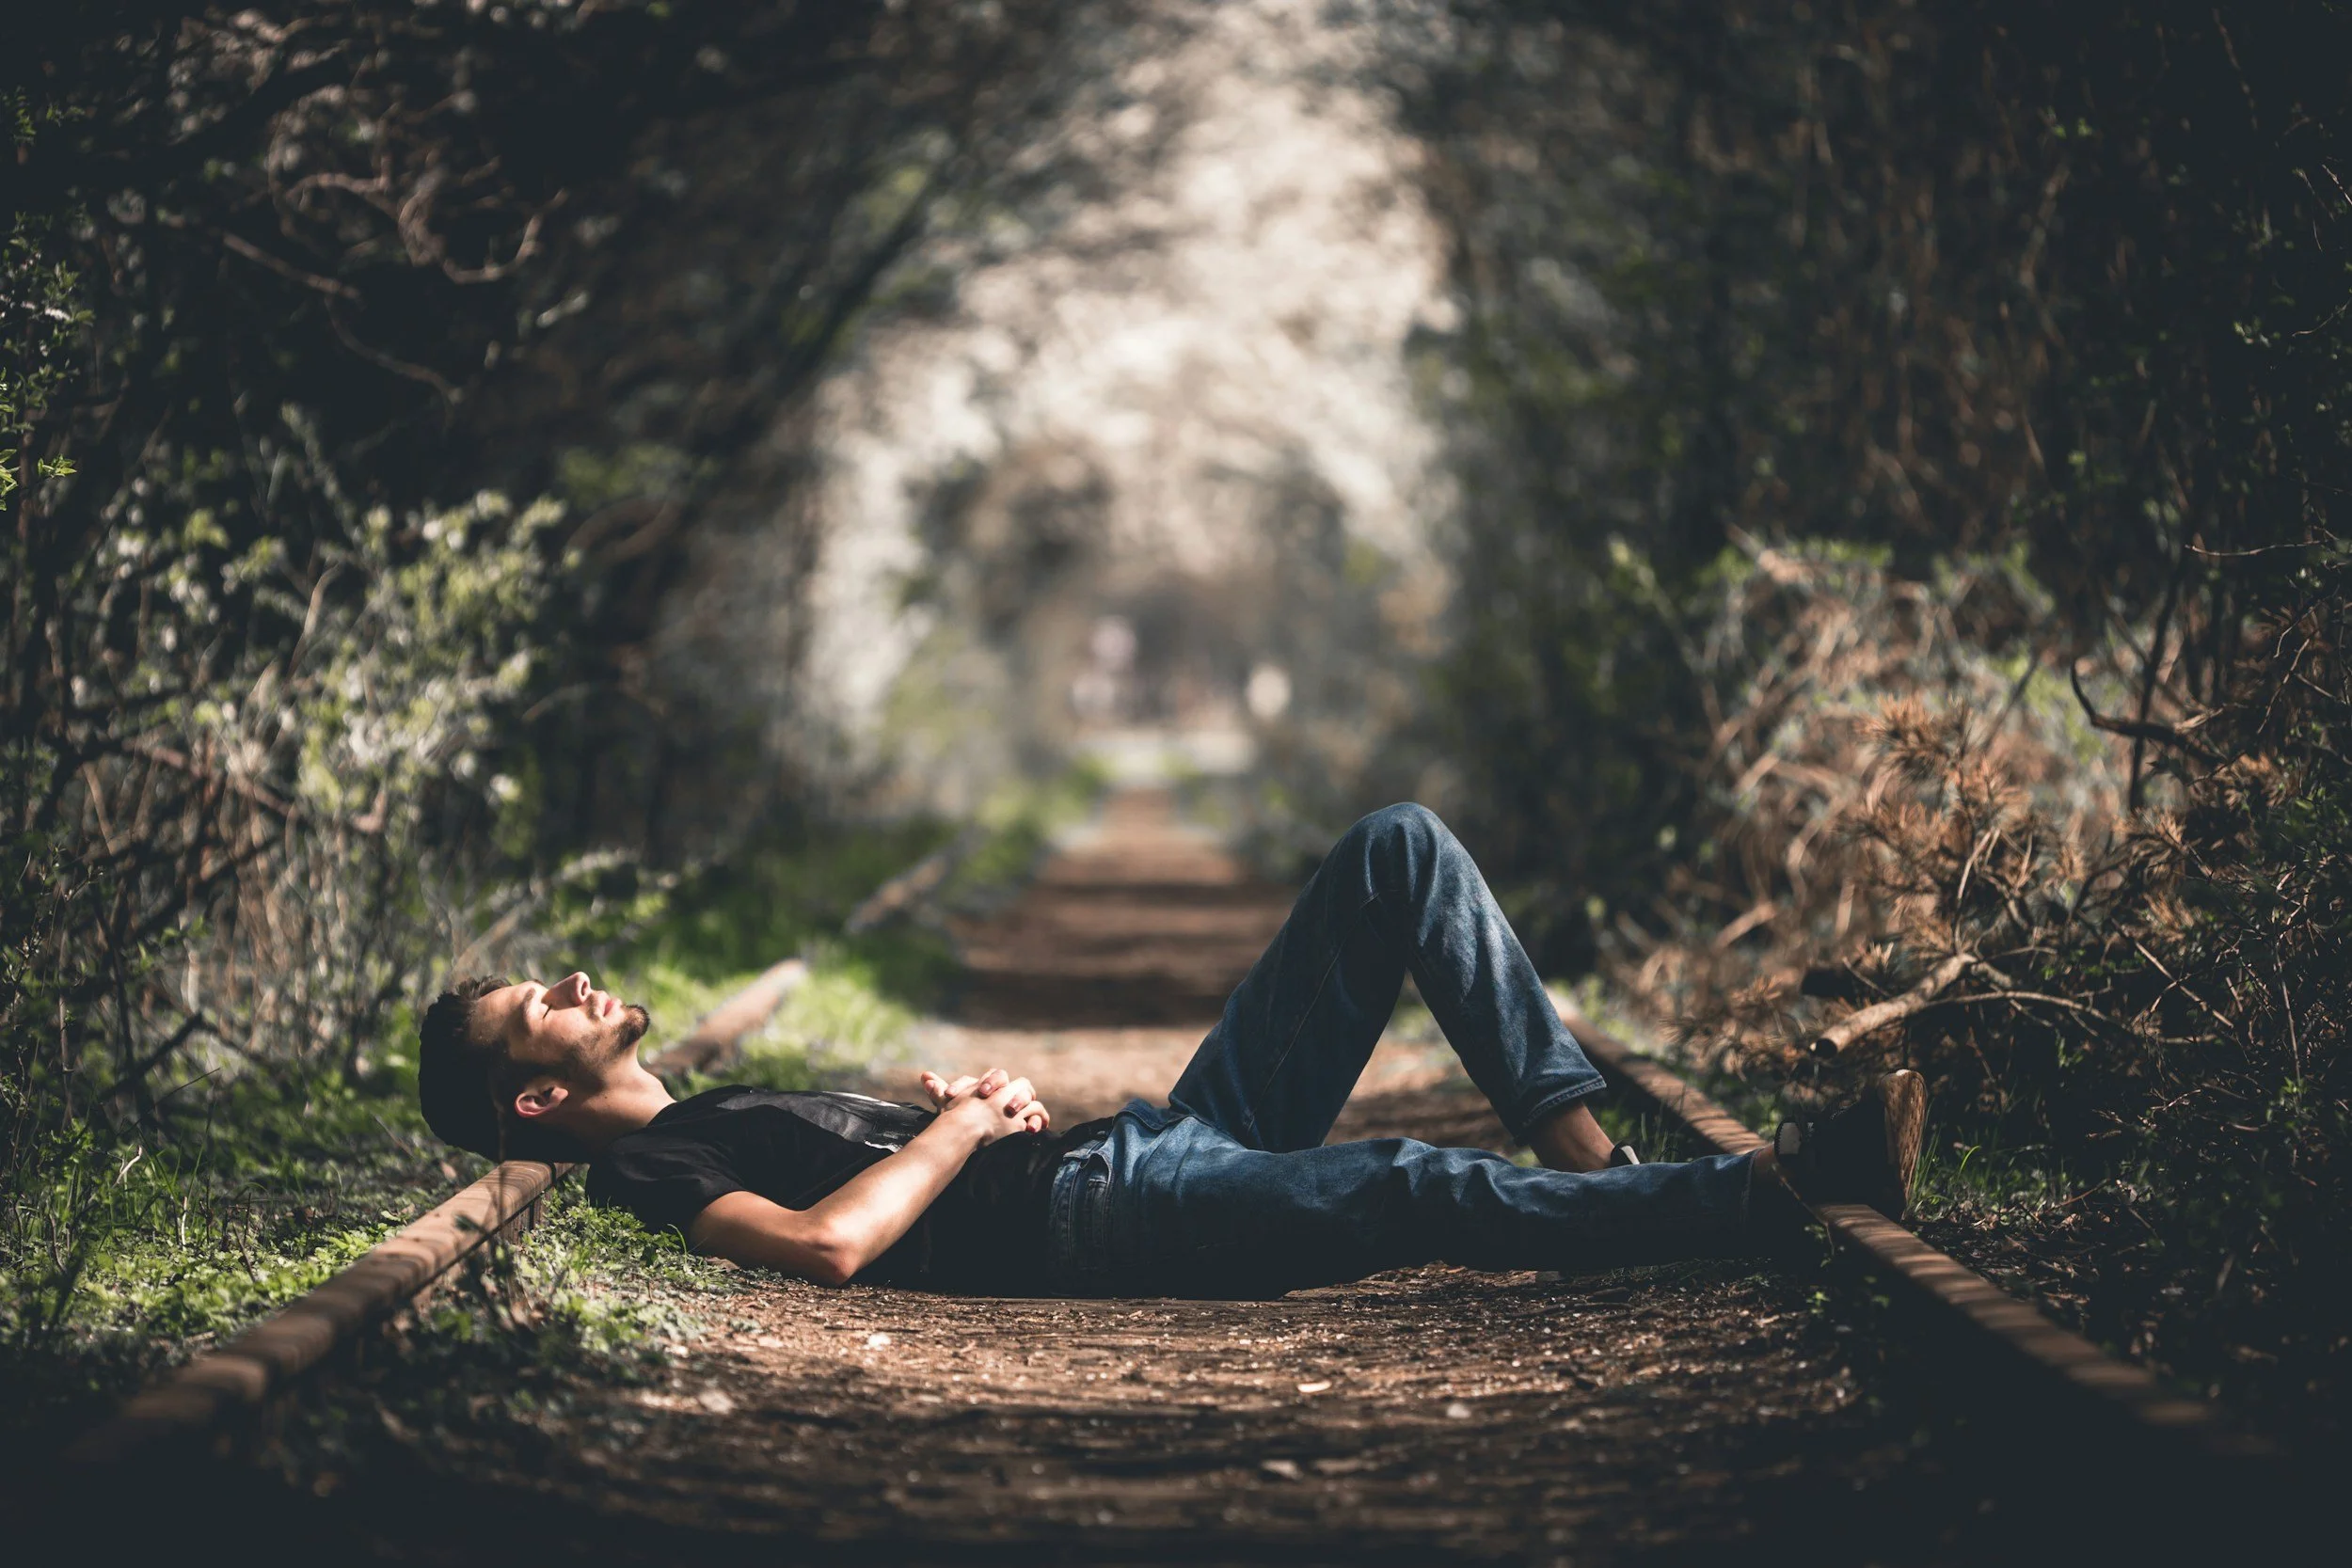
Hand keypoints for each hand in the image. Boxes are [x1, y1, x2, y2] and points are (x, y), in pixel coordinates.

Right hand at [920, 1066, 1050, 1138]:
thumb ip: (937, 1088)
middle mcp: (1003, 1092)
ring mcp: (1013, 1107)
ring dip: (1032, 1108)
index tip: (990, 1096)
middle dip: (1021, 1094)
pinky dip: (1038, 1121)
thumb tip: (924, 1075)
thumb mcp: (945, 1100)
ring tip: (1029, 1121)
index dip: (997, 1084)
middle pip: (1021, 1084)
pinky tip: (1034, 1128)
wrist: (963, 1129)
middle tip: (1016, 1107)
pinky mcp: (1020, 1122)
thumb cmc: (951, 1116)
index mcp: (988, 1086)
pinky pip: (1037, 1116)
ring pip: (1032, 1100)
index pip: (998, 1076)